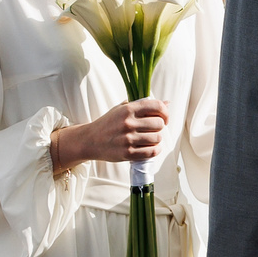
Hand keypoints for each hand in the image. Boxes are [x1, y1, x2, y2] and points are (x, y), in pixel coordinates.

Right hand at [52, 97, 169, 173]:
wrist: (90, 140)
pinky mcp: (128, 153)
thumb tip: (167, 103)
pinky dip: (155, 150)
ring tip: (149, 139)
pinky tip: (150, 147)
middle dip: (159, 127)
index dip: (165, 112)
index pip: (157, 106)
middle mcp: (128, 123)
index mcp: (128, 109)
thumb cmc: (108, 123)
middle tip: (153, 129)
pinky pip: (152, 152)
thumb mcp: (122, 109)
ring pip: (157, 138)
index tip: (164, 118)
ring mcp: (128, 139)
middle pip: (159, 124)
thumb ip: (143, 105)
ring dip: (156, 139)